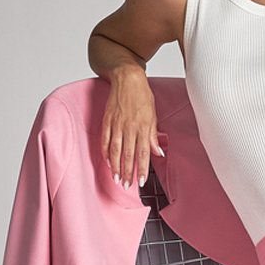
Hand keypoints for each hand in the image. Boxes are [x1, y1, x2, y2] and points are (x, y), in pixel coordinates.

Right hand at [100, 66, 163, 187]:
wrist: (127, 78)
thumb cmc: (142, 96)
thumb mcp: (153, 115)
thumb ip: (153, 136)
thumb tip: (158, 154)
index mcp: (143, 127)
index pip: (143, 152)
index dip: (142, 168)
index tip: (141, 182)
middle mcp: (130, 127)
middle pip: (128, 154)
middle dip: (127, 172)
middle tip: (125, 186)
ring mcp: (117, 123)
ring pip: (116, 149)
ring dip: (115, 166)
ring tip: (115, 178)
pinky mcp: (107, 119)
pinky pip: (105, 139)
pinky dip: (106, 151)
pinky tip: (107, 161)